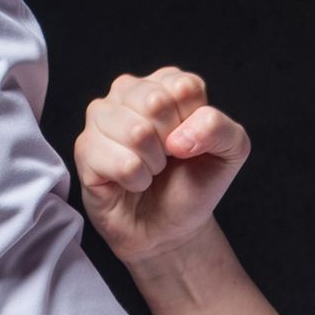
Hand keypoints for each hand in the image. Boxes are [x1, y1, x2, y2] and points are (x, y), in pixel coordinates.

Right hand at [75, 68, 248, 268]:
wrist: (169, 230)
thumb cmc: (193, 184)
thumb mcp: (230, 152)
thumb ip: (221, 129)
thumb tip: (180, 137)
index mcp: (165, 84)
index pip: (184, 87)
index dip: (194, 123)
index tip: (189, 143)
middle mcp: (129, 92)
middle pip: (156, 103)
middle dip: (171, 143)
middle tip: (168, 158)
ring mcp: (101, 118)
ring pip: (136, 133)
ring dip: (153, 164)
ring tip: (151, 170)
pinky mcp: (85, 149)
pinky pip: (122, 163)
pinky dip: (137, 181)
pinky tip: (134, 182)